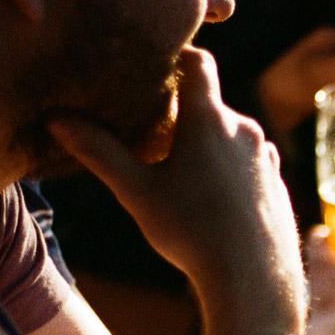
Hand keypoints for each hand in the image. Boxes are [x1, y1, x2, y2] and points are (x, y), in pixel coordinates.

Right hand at [50, 49, 304, 334]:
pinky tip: (209, 199)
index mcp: (210, 119)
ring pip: (229, 135)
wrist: (253, 278)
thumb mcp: (137, 192)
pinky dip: (227, 168)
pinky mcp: (277, 181)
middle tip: (152, 133)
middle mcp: (245, 129)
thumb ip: (100, 152)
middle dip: (182, 112)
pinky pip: (246, 161)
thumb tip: (57, 119)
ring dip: (206, 143)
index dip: (178, 56)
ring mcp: (266, 155)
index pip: (199, 61)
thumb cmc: (192, 232)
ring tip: (179, 172)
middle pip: (209, 103)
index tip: (156, 65)